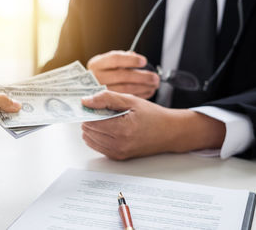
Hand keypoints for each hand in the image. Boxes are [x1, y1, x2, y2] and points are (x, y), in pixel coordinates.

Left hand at [81, 91, 224, 159]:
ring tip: (107, 119)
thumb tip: (86, 101)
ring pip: (89, 139)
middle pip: (88, 131)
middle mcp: (119, 145)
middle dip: (90, 119)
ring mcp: (118, 153)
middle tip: (102, 111)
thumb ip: (106, 99)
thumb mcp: (131, 100)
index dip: (89, 110)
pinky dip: (98, 136)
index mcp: (122, 129)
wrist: (170, 132)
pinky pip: (97, 146)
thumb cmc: (153, 116)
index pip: (90, 121)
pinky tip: (109, 128)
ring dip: (93, 128)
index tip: (94, 104)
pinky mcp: (118, 157)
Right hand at [87, 51, 159, 98]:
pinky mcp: (106, 102)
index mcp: (96, 64)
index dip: (131, 60)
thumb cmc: (102, 73)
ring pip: (125, 89)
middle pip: (122, 76)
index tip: (144, 61)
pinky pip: (125, 99)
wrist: (88, 87)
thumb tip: (134, 56)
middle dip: (142, 77)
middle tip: (154, 77)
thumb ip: (121, 58)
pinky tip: (147, 91)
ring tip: (154, 85)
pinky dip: (139, 95)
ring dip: (143, 87)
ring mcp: (100, 91)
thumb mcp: (107, 62)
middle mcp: (96, 78)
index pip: (115, 59)